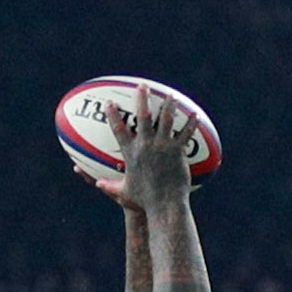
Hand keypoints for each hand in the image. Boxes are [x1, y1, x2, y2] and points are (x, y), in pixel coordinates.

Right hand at [112, 96, 197, 211]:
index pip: (118, 130)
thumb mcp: (124, 193)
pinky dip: (190, 124)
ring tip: (171, 95)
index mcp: (131, 154)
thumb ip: (109, 186)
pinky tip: (194, 114)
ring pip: (166, 120)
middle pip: (143, 116)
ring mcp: (163, 147)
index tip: (109, 103)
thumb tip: (97, 184)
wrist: (164, 205)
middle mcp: (146, 146)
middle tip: (142, 86)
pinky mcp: (177, 152)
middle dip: (142, 98)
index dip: (113, 115)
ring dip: (168, 105)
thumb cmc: (143, 201)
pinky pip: (185, 133)